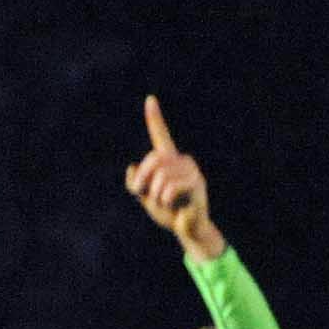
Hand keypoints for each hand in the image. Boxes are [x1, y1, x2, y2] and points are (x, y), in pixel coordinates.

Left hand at [123, 95, 224, 259]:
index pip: (160, 135)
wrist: (188, 229)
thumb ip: (136, 184)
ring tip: (166, 204)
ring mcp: (191, 170)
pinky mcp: (197, 183)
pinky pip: (170, 188)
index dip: (154, 118)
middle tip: (143, 194)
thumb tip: (131, 168)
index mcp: (168, 160)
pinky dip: (166, 200)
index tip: (150, 99)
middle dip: (143, 180)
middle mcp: (181, 160)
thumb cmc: (168, 213)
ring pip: (161, 177)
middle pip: (153, 159)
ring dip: (156, 196)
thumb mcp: (146, 198)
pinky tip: (176, 206)